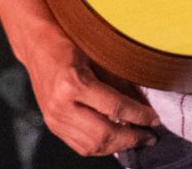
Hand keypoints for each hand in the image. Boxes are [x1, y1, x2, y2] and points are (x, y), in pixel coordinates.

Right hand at [26, 43, 159, 157]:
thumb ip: (121, 84)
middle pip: (104, 133)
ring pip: (93, 145)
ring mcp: (54, 118)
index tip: (155, 120)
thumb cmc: (67, 43)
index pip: (115, 107)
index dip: (139, 116)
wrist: (36, 45)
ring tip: (136, 140)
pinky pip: (81, 146)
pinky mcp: (52, 125)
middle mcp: (60, 105)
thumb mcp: (97, 57)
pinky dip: (101, 147)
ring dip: (118, 146)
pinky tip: (114, 140)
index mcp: (72, 83)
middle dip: (132, 138)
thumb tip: (146, 106)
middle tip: (150, 136)